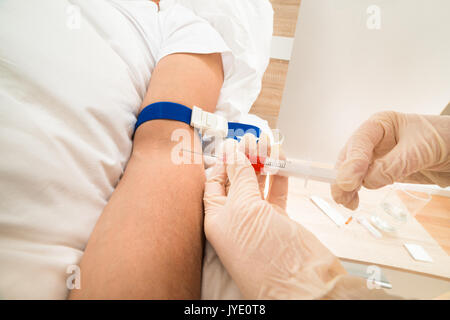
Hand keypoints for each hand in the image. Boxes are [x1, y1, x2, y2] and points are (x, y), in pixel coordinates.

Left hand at [203, 137, 346, 298]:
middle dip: (243, 157)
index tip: (232, 144)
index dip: (222, 162)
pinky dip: (278, 174)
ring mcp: (258, 218)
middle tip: (253, 138)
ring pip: (257, 183)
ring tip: (268, 142)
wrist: (300, 282)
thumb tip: (233, 151)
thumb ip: (240, 177)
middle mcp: (235, 218)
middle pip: (237, 180)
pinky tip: (280, 158)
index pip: (213, 183)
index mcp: (217, 218)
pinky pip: (275, 190)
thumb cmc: (264, 254)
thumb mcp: (245, 208)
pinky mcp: (279, 218)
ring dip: (262, 162)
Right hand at [332, 112, 449, 209]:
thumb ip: (393, 165)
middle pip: (349, 157)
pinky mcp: (380, 172)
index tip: (349, 181)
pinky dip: (354, 192)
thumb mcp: (420, 150)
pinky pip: (361, 181)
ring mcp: (375, 156)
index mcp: (380, 125)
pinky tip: (353, 201)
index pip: (359, 142)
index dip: (352, 162)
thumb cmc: (445, 138)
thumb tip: (368, 181)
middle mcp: (373, 140)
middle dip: (343, 176)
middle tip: (342, 193)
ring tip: (346, 201)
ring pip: (350, 172)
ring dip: (345, 187)